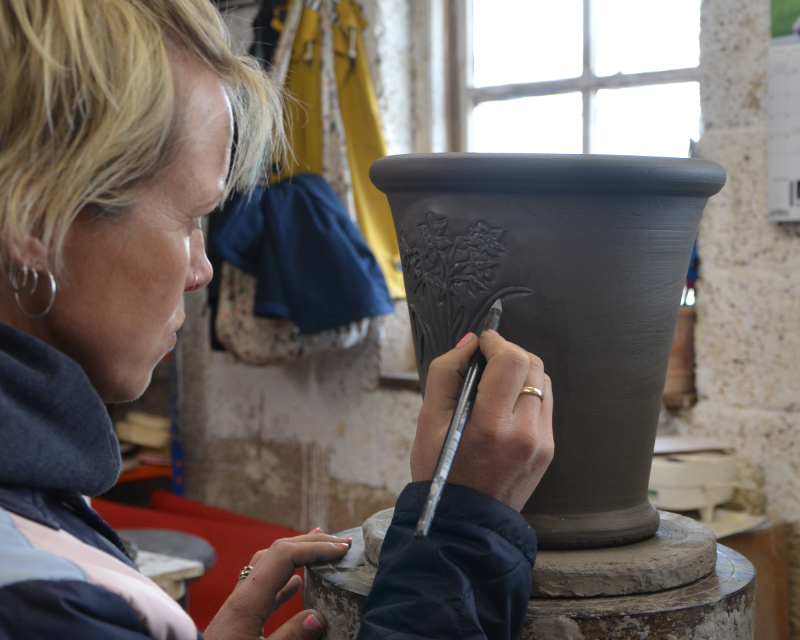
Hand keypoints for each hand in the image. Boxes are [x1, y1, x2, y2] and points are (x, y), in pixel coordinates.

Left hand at [203, 531, 351, 639]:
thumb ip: (289, 637)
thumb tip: (318, 616)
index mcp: (246, 601)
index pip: (284, 556)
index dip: (315, 548)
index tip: (342, 551)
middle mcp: (241, 595)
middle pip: (276, 552)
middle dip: (310, 542)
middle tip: (340, 542)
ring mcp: (239, 605)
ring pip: (271, 566)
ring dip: (298, 555)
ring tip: (322, 553)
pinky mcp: (238, 618)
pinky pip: (266, 587)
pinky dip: (286, 578)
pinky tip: (299, 584)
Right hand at [411, 330, 553, 510]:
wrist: (464, 521)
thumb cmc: (440, 472)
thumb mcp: (427, 421)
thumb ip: (445, 373)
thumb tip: (470, 343)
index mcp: (491, 426)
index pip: (511, 362)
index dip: (497, 342)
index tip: (483, 343)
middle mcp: (525, 434)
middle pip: (533, 366)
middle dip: (510, 352)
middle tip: (488, 359)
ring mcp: (542, 443)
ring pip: (543, 382)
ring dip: (521, 371)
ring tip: (496, 382)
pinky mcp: (548, 449)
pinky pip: (545, 405)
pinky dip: (528, 394)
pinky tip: (506, 405)